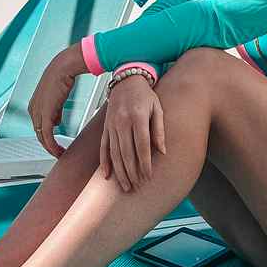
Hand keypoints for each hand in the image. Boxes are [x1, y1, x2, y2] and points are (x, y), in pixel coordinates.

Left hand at [27, 47, 84, 158]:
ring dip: (50, 148)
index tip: (54, 144)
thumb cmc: (61, 77)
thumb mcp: (56, 97)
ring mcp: (37, 113)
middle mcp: (33, 110)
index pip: (38, 126)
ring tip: (59, 154)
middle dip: (47, 145)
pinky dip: (52, 145)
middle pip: (38, 134)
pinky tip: (58, 151)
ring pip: (41, 137)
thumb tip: (56, 122)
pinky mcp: (44, 115)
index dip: (46, 136)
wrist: (62, 68)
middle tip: (56, 152)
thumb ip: (55, 111)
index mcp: (34, 105)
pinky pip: (47, 136)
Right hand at [101, 75, 165, 191]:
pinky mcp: (105, 127)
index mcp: (138, 117)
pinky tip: (107, 175)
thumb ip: (159, 130)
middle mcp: (123, 122)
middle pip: (127, 153)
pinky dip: (105, 162)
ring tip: (125, 186)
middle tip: (137, 187)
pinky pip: (103, 147)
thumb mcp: (157, 108)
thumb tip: (162, 152)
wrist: (126, 80)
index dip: (145, 164)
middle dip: (132, 173)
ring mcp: (112, 126)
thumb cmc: (145, 95)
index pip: (142, 146)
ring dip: (120, 172)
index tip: (148, 177)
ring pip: (115, 154)